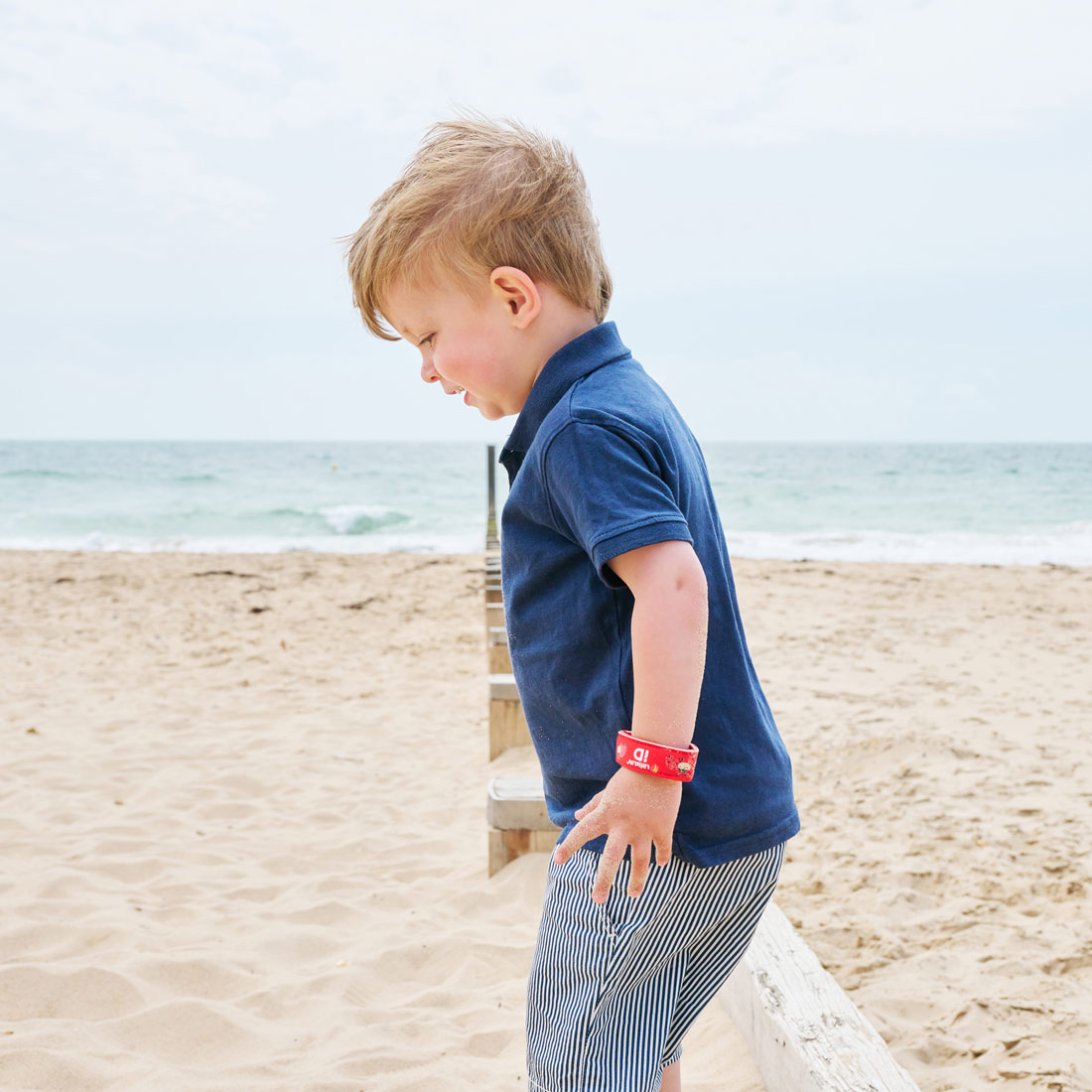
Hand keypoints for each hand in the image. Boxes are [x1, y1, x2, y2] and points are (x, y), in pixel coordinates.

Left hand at [553, 766, 681, 903]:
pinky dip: (662, 858)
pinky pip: (662, 849)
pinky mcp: (663, 828)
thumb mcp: (608, 790)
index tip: (558, 860)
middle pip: (611, 859)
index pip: (582, 832)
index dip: (569, 847)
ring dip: (637, 881)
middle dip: (604, 881)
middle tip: (597, 900)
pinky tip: (661, 865)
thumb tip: (577, 815)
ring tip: (632, 895)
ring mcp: (644, 829)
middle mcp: (623, 825)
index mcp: (606, 814)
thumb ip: (593, 805)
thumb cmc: (630, 776)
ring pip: (640, 862)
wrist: (658, 764)